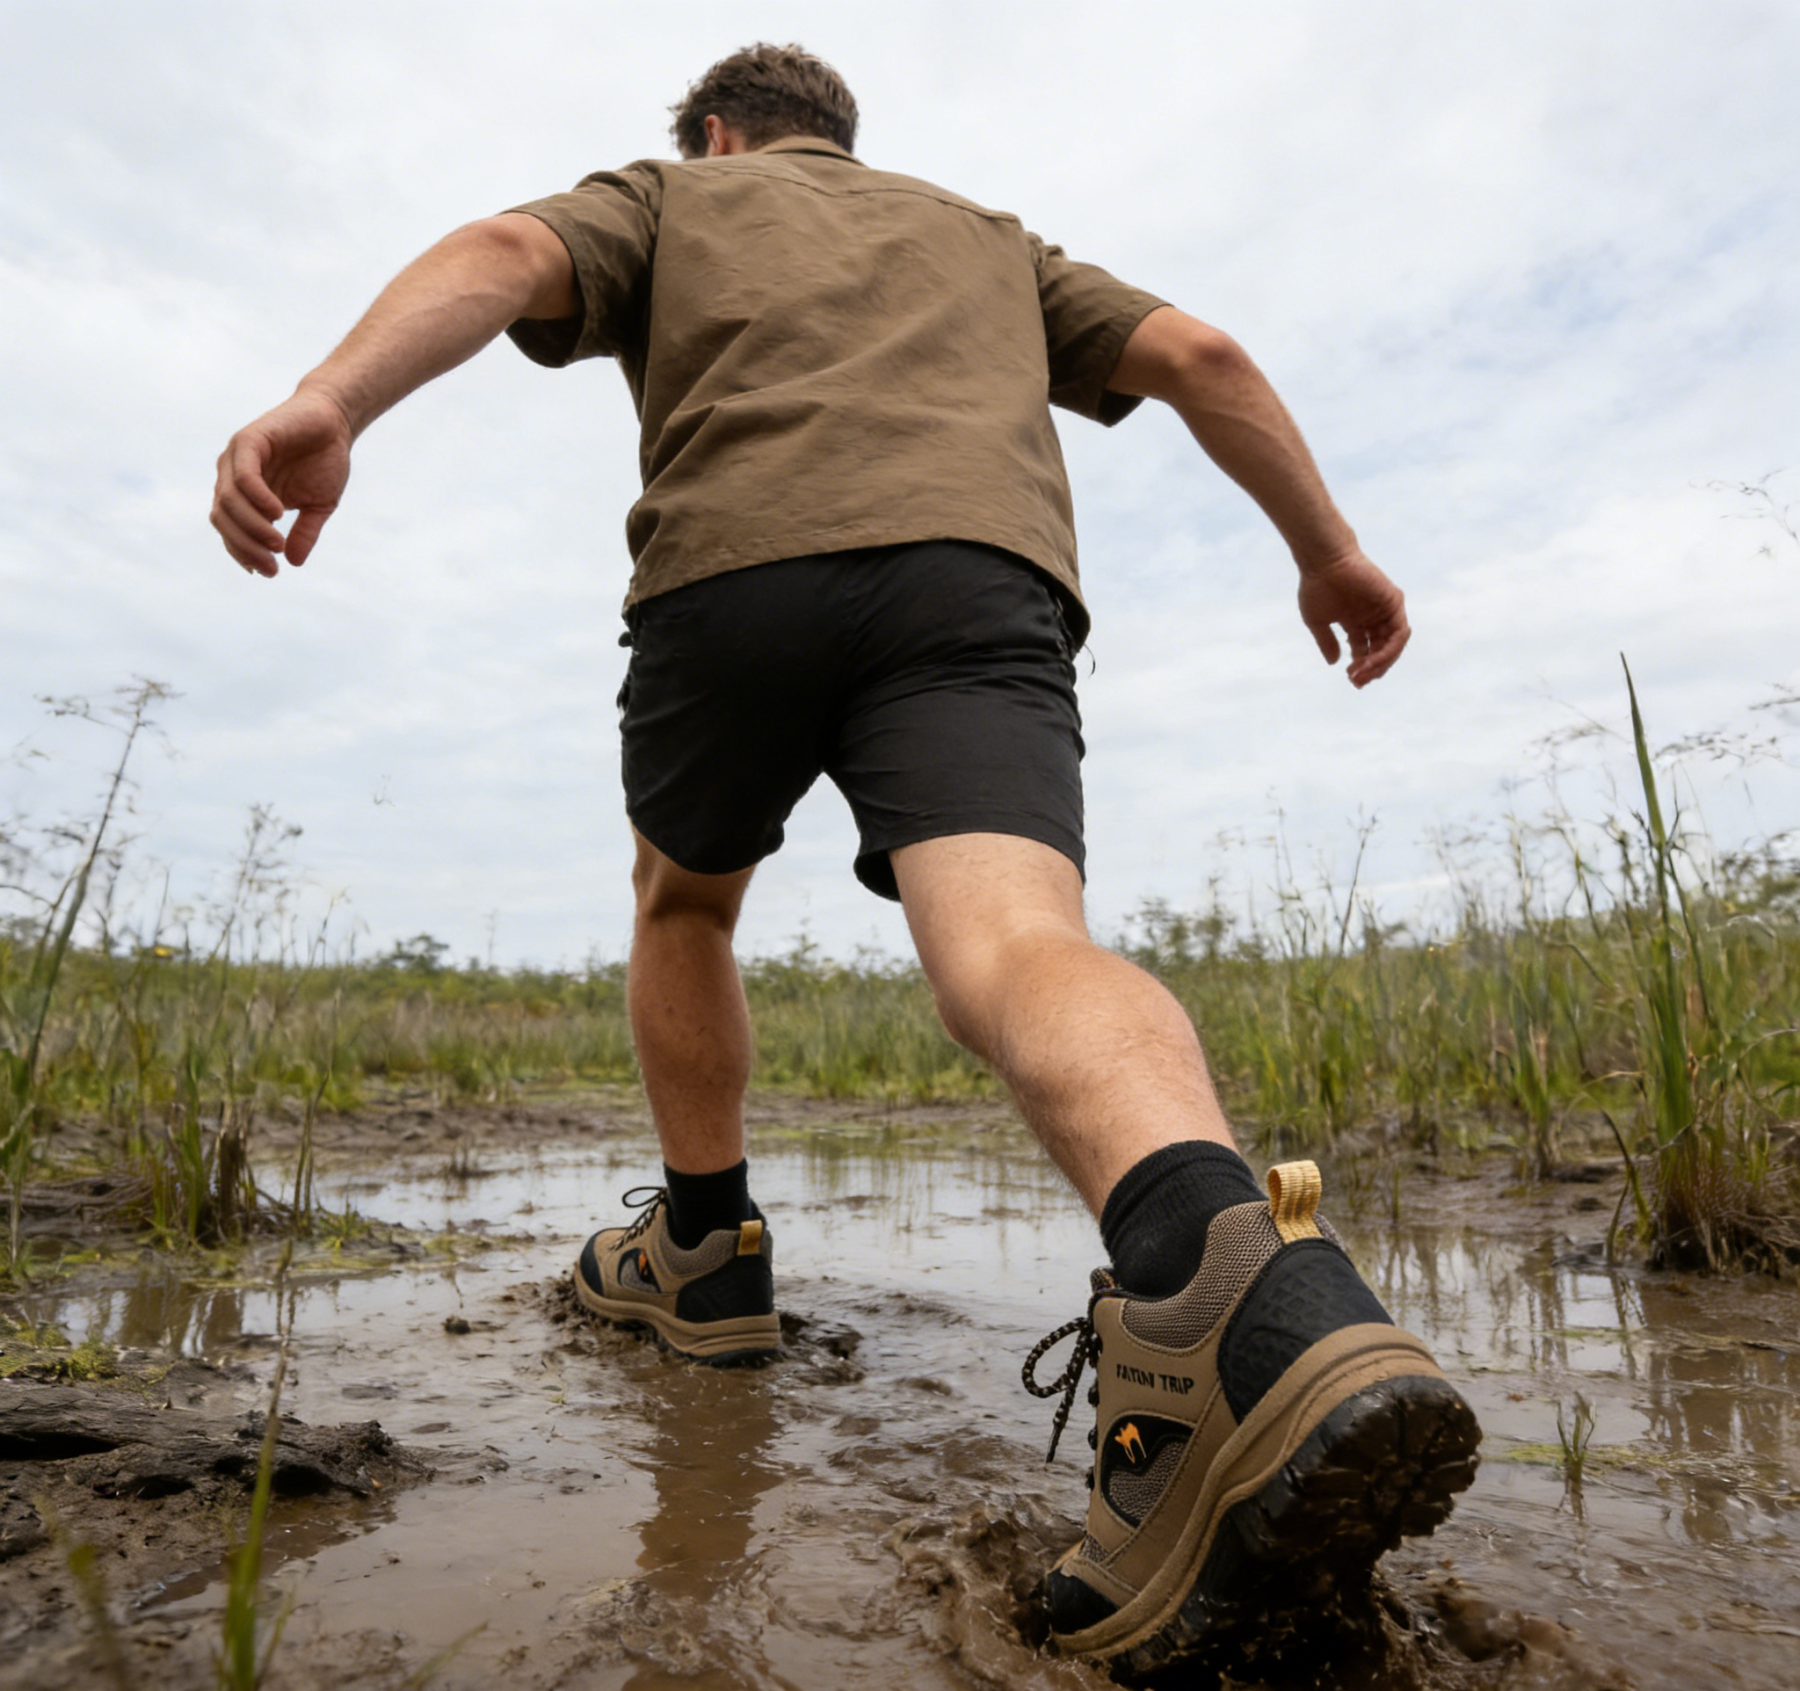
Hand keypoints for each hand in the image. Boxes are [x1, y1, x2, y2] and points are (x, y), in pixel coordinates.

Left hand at [211, 388, 352, 577]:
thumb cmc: (325, 461)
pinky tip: (278, 514)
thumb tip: (294, 562)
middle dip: (245, 547)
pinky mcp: (248, 441)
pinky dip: (257, 499)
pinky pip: (243, 477)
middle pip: (222, 519)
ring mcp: (236, 458)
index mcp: (244, 495)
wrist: (336, 421)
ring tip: (277, 543)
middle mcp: (232, 477)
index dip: (243, 554)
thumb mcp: (318, 506)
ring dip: (251, 528)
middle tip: (271, 565)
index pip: (230, 530)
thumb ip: (304, 533)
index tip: (269, 571)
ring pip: (228, 501)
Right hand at [1296, 550, 1409, 687]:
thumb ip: (1327, 642)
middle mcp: (1373, 618)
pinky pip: (1399, 633)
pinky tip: (1374, 659)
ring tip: (1364, 672)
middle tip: (1358, 681)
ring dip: (1380, 663)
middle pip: (1380, 651)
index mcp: (1356, 622)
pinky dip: (1389, 650)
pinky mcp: (1394, 602)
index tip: (1351, 679)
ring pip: (1392, 645)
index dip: (1360, 667)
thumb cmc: (1317, 587)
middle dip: (1371, 669)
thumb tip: (1334, 663)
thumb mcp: (1318, 621)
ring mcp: (1385, 610)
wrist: (1324, 562)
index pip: (1364, 650)